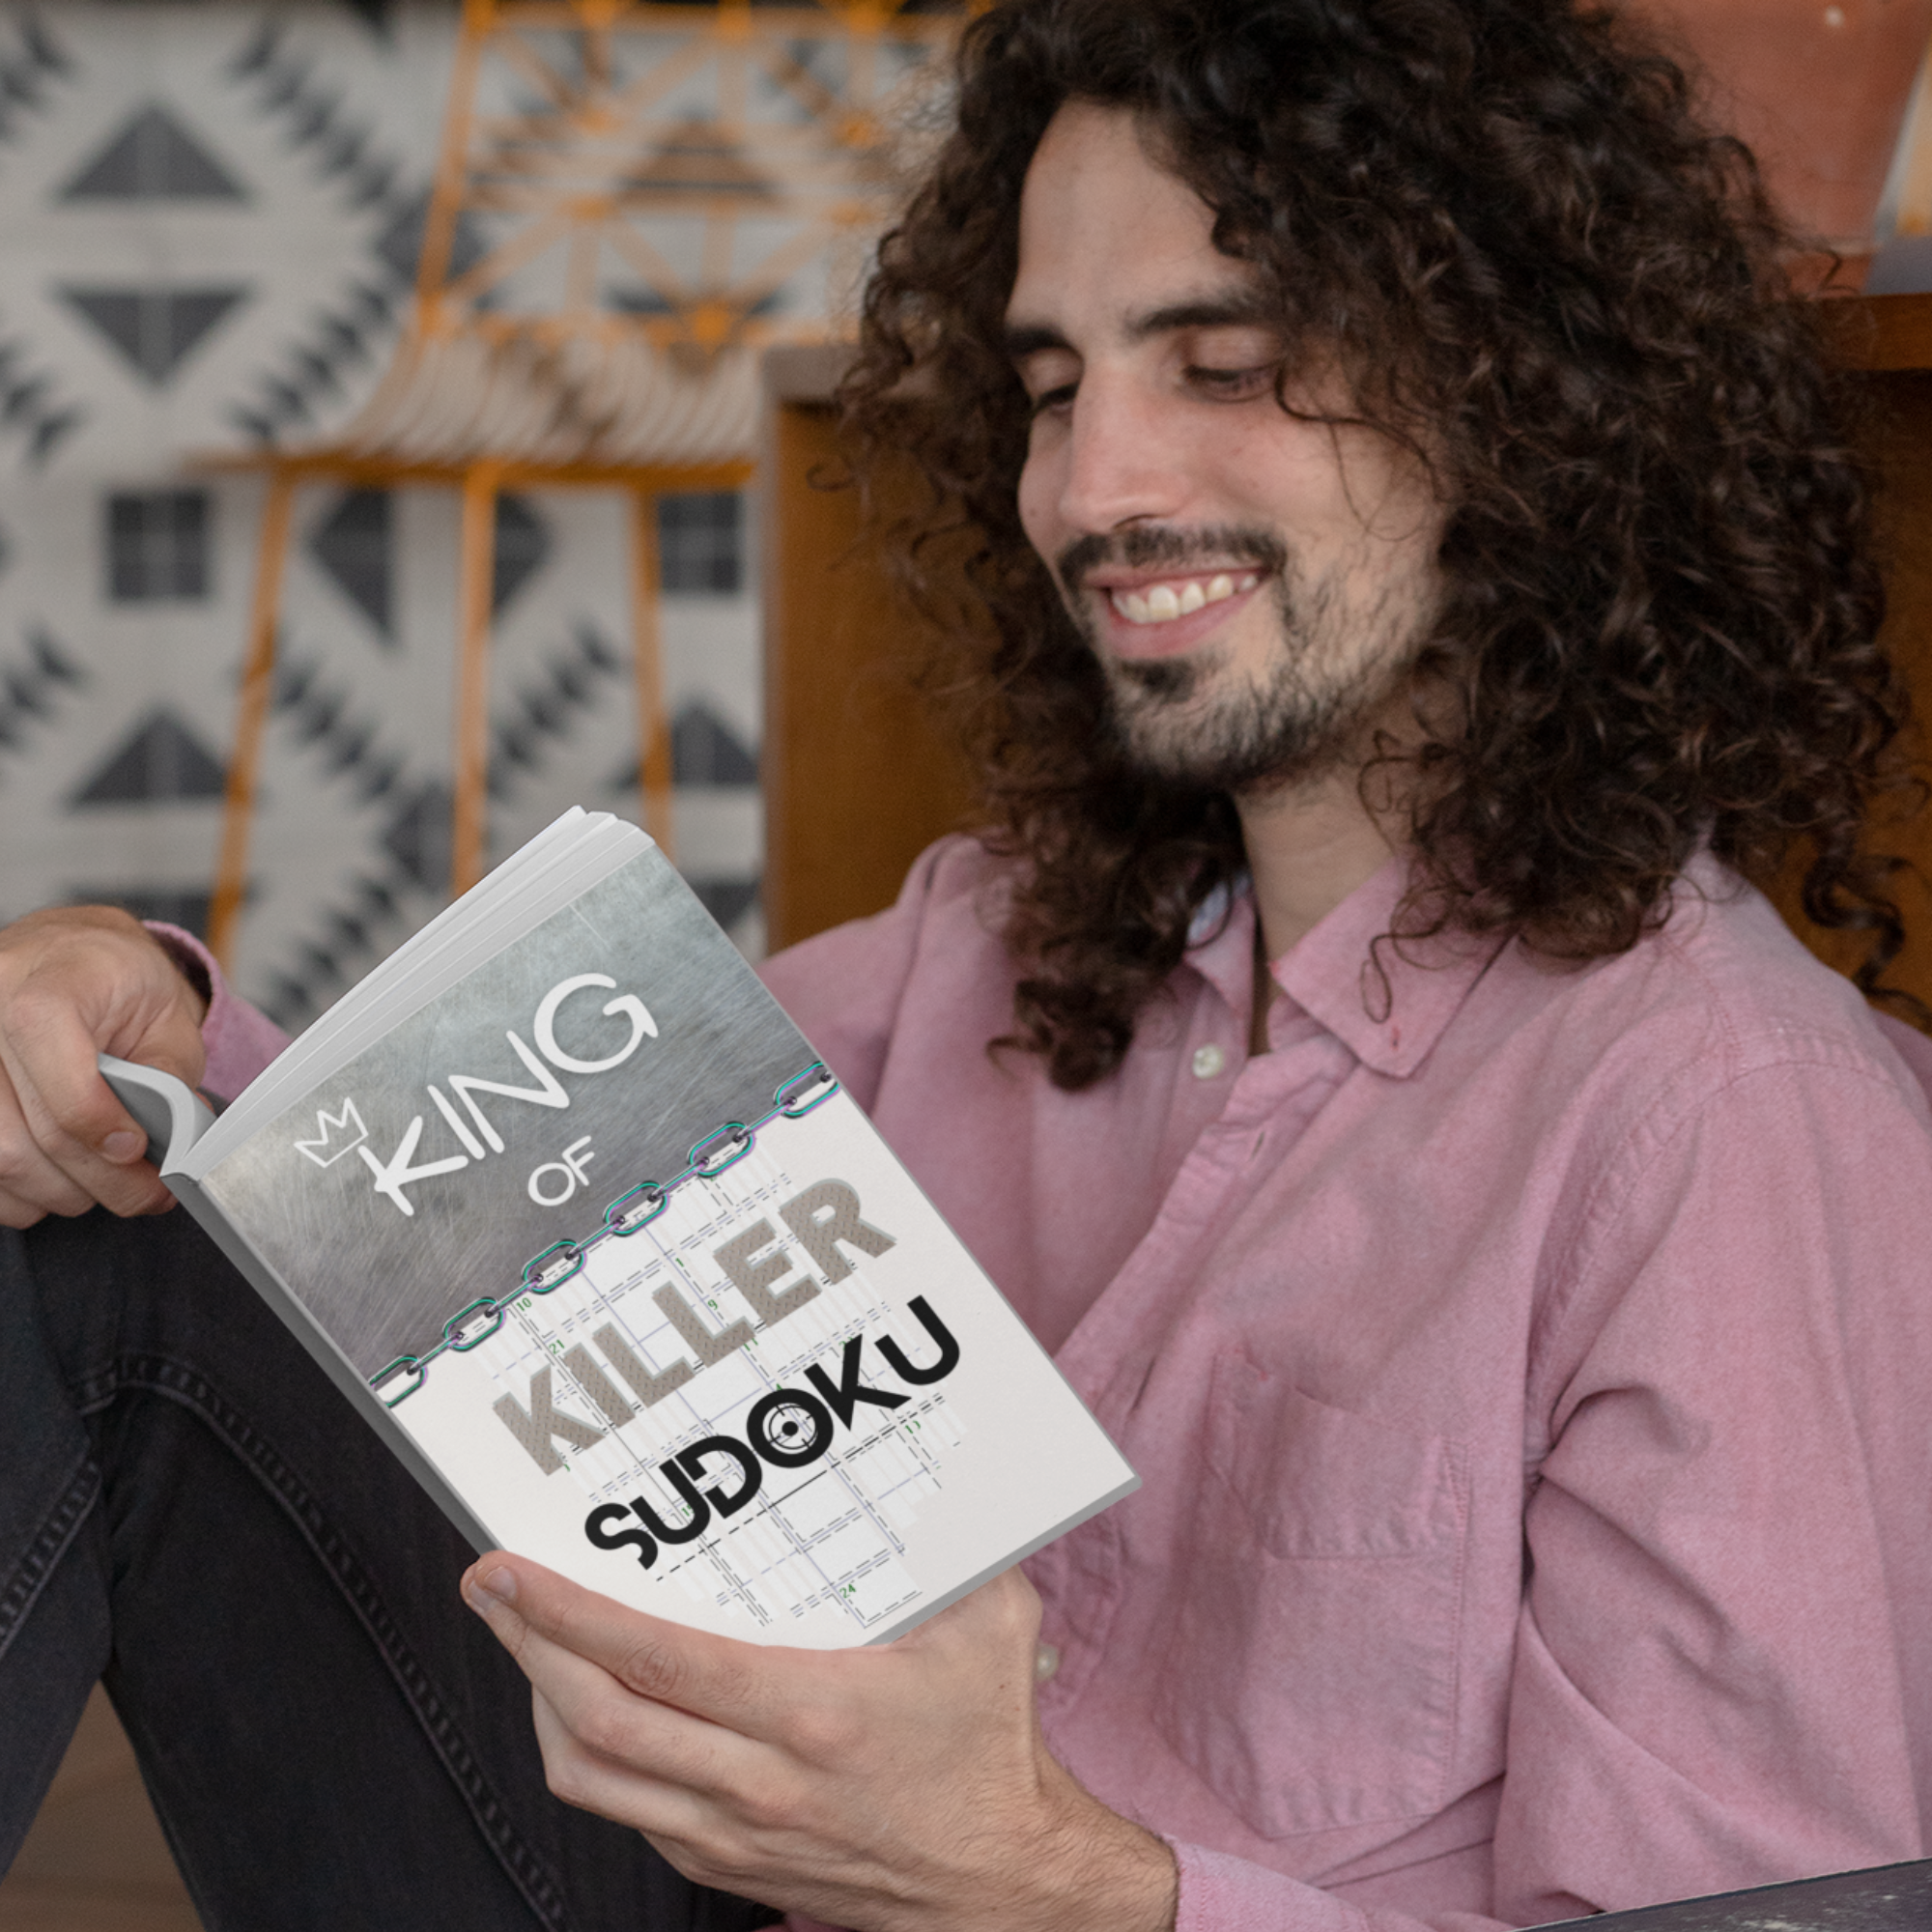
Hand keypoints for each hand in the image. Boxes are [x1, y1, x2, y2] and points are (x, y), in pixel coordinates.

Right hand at [0, 906, 208, 1226]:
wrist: (66, 952)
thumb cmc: (118, 979)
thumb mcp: (166, 1013)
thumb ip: (170, 1077)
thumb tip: (175, 1143)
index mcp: (48, 984)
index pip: (63, 1075)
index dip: (103, 1126)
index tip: (138, 1149)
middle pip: (33, 1134)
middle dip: (101, 1179)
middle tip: (147, 1193)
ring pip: (2, 1160)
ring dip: (62, 1191)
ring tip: (107, 1184)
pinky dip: (22, 1191)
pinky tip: (58, 1179)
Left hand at [463, 1557, 1177, 1931]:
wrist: (1002, 1880)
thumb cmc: (990, 1750)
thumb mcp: (989, 1626)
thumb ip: (953, 1545)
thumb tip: (927, 1468)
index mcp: (810, 1713)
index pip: (653, 1658)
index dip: (567, 1611)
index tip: (512, 1570)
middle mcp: (757, 1783)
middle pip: (594, 1717)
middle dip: (525, 1644)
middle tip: (491, 1589)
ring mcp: (732, 1835)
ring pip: (590, 1776)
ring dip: (541, 1704)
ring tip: (529, 1644)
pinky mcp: (725, 1865)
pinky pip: (626, 1812)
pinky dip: (591, 1755)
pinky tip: (592, 1707)